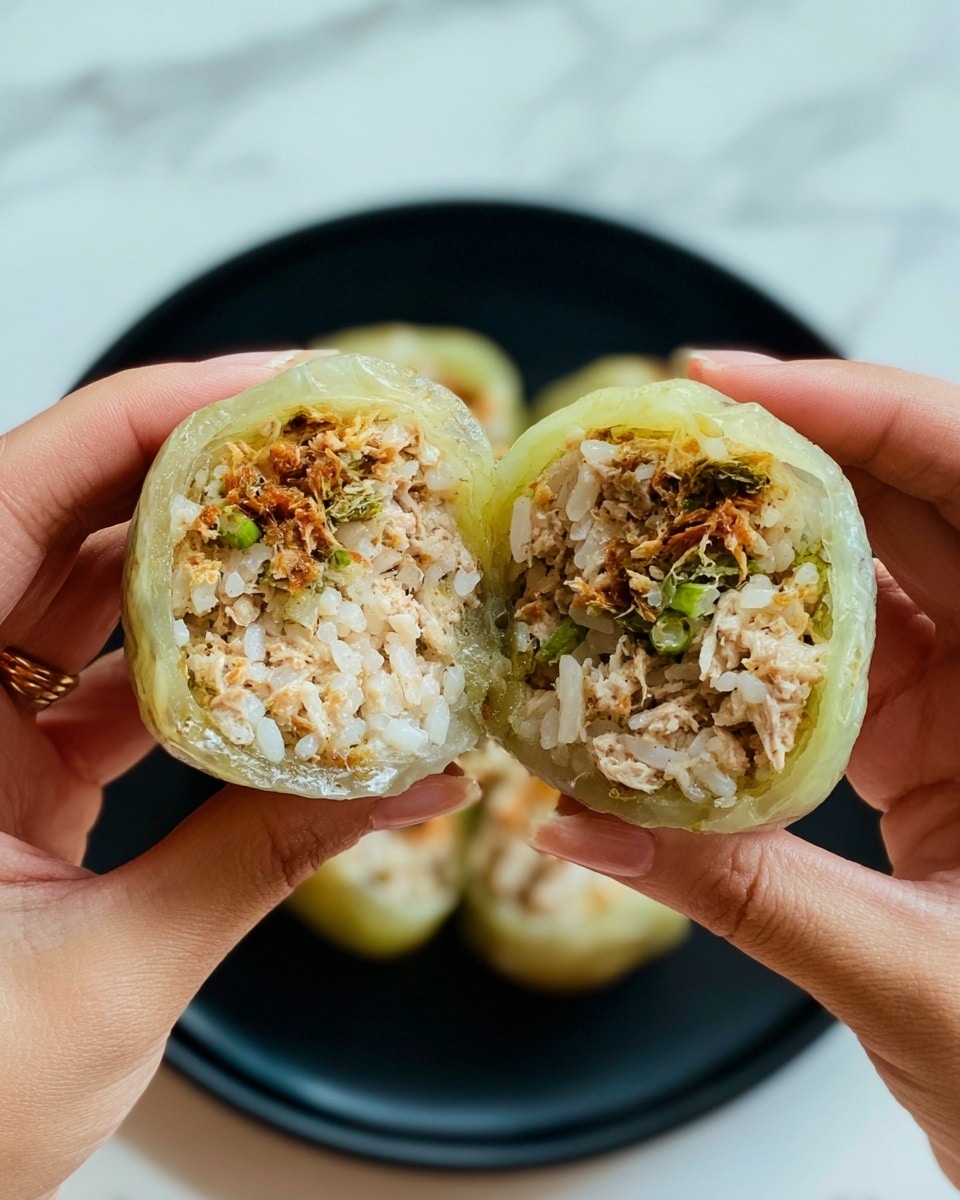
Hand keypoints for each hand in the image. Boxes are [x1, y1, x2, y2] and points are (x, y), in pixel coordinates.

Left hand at [0, 354, 476, 1199]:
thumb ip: (264, 863)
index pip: (14, 498)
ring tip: (317, 538)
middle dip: (196, 478)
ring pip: (91, 601)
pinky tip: (282, 662)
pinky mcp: (15, 776)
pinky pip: (110, 686)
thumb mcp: (112, 980)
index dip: (140, 418)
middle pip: (62, 526)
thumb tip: (417, 784)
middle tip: (318, 451)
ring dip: (205, 569)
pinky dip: (198, 669)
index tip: (263, 388)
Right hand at [532, 354, 959, 1186]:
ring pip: (871, 571)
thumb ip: (748, 894)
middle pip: (912, 505)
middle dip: (786, 455)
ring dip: (762, 539)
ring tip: (651, 511)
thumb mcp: (913, 980)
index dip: (864, 410)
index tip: (728, 380)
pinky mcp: (927, 740)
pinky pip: (841, 652)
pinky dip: (760, 632)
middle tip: (658, 435)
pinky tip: (684, 623)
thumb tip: (582, 827)